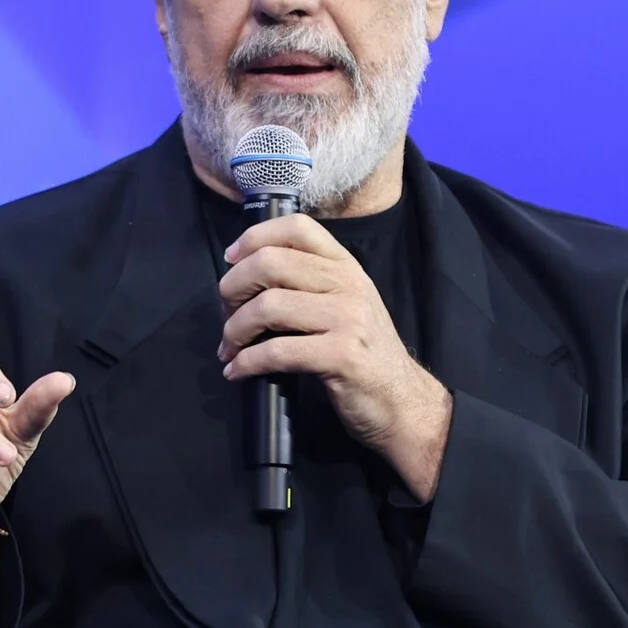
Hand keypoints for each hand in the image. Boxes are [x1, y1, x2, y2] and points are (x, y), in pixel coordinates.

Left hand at [217, 213, 451, 500]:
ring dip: (235, 330)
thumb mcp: (345, 304)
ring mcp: (348, 319)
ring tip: (229, 348)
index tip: (232, 260)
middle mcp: (348, 284)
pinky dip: (247, 362)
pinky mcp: (342, 356)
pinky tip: (238, 371)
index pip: (297, 227)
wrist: (402, 401)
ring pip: (268, 307)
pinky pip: (277, 351)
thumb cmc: (363, 353)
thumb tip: (246, 275)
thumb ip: (309, 282)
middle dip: (233, 289)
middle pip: (271, 264)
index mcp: (345, 266)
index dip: (255, 237)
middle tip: (226, 313)